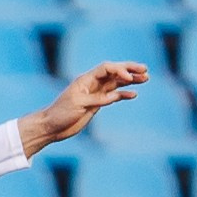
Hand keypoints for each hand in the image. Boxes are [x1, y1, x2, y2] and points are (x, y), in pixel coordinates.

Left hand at [20, 62, 151, 153]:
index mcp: (86, 80)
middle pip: (114, 72)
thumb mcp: (78, 105)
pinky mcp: (97, 104)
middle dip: (129, 69)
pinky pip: (113, 96)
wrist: (51, 127)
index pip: (106, 68)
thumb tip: (114, 96)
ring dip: (130, 80)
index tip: (129, 79)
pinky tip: (134, 95)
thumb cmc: (60, 114)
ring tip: (145, 79)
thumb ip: (96, 99)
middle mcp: (92, 84)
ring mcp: (95, 93)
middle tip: (145, 69)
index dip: (119, 70)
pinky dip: (123, 94)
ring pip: (116, 83)